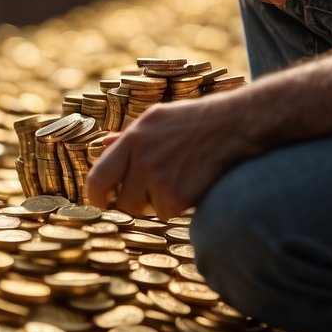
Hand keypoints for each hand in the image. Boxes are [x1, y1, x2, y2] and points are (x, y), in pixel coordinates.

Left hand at [84, 94, 259, 218]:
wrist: (235, 125)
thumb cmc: (195, 120)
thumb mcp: (156, 118)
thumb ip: (128, 136)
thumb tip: (103, 146)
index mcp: (133, 139)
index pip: (98, 178)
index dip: (95, 197)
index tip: (101, 202)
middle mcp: (143, 160)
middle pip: (123, 202)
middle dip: (134, 204)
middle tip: (150, 193)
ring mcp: (161, 179)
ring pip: (147, 210)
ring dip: (158, 203)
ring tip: (177, 178)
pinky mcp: (180, 196)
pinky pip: (168, 213)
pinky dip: (178, 205)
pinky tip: (191, 183)